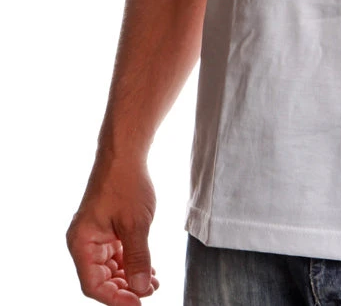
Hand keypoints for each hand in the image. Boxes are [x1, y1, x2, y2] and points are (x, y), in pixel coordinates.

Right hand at [66, 153, 159, 303]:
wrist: (125, 154)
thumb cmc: (127, 183)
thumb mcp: (136, 224)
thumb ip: (138, 258)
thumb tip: (141, 288)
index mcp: (82, 244)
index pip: (94, 284)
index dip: (115, 298)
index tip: (137, 304)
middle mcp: (84, 243)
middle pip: (101, 279)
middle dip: (126, 288)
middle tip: (150, 292)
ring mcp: (95, 236)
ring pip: (110, 268)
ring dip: (131, 277)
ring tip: (153, 283)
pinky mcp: (107, 230)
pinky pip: (116, 255)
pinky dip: (131, 263)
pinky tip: (148, 270)